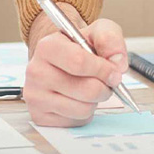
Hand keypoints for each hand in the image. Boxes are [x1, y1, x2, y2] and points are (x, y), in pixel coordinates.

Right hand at [23, 3, 127, 126]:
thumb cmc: (79, 48)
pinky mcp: (40, 116)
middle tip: (107, 83)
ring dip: (96, 101)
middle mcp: (36, 72)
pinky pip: (76, 121)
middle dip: (105, 88)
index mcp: (47, 47)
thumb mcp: (97, 32)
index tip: (115, 72)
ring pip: (83, 108)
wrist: (61, 63)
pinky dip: (85, 113)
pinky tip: (78, 99)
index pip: (79, 62)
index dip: (103, 70)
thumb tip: (118, 63)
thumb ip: (110, 39)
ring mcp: (35, 96)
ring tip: (91, 89)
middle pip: (86, 89)